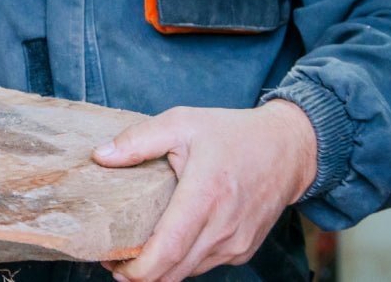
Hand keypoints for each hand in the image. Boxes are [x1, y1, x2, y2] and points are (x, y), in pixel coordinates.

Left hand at [92, 100, 317, 281]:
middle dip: (139, 274)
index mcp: (206, 195)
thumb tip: (100, 156)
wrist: (289, 148)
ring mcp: (236, 243)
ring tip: (137, 252)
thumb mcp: (183, 122)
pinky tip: (171, 244)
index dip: (137, 269)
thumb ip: (139, 140)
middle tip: (114, 260)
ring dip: (161, 270)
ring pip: (187, 272)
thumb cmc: (234, 134)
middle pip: (173, 272)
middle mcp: (223, 227)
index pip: (166, 251)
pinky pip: (204, 265)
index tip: (112, 263)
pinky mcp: (243, 250)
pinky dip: (183, 262)